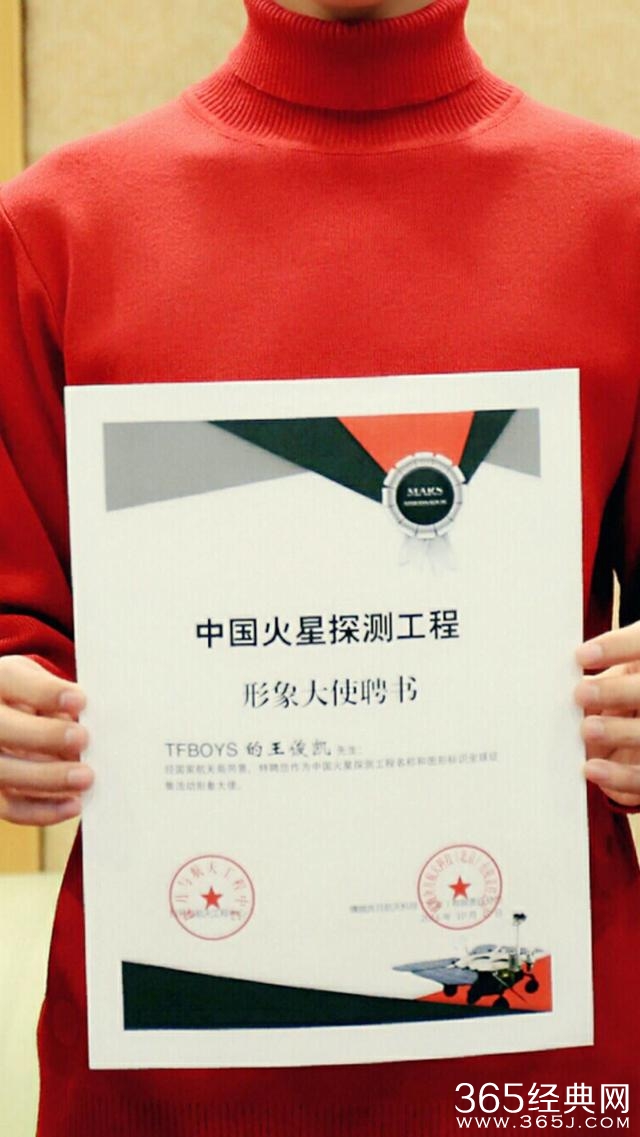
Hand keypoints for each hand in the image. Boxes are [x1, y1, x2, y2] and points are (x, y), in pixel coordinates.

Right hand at [0, 656, 92, 825]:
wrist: (4, 714)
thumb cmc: (29, 695)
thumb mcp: (38, 681)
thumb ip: (58, 696)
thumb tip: (92, 717)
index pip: (11, 681)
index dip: (45, 693)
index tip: (80, 701)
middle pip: (3, 729)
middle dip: (44, 736)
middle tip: (83, 738)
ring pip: (5, 772)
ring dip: (48, 778)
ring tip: (86, 778)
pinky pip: (9, 807)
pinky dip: (42, 810)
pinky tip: (74, 804)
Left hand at [575, 623, 639, 807]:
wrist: (635, 728)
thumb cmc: (621, 696)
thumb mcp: (617, 679)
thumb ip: (599, 679)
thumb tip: (554, 681)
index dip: (616, 647)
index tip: (580, 656)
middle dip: (615, 691)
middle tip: (580, 694)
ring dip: (618, 732)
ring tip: (587, 730)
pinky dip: (619, 775)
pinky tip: (591, 770)